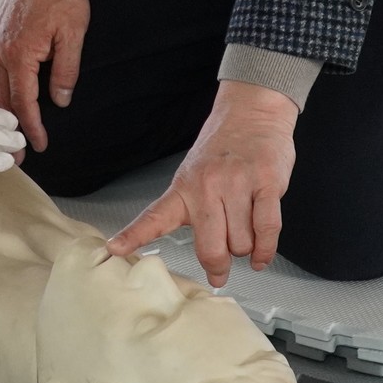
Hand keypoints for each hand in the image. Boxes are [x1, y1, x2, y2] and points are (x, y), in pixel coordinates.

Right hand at [0, 0, 89, 152]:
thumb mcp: (73, 33)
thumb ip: (66, 69)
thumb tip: (61, 100)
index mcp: (20, 55)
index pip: (24, 102)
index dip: (31, 127)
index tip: (39, 146)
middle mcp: (0, 53)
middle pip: (0, 102)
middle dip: (7, 132)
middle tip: (15, 157)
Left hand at [107, 81, 297, 287]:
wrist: (252, 112)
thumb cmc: (223, 148)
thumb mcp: (195, 175)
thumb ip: (195, 211)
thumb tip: (209, 258)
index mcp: (183, 187)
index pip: (154, 217)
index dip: (133, 236)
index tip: (116, 248)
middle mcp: (207, 186)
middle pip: (210, 248)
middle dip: (218, 266)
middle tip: (220, 270)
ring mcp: (238, 184)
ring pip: (242, 243)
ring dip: (246, 249)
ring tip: (244, 232)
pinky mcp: (266, 183)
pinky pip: (267, 230)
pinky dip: (265, 251)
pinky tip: (260, 256)